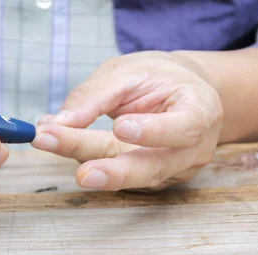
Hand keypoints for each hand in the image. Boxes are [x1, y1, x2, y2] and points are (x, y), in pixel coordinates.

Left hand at [33, 51, 222, 190]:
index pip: (184, 128)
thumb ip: (96, 95)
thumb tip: (58, 122)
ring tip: (56, 150)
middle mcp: (193, 149)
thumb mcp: (129, 71)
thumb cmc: (160, 78)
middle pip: (154, 167)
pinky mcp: (154, 180)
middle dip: (115, 171)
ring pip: (133, 177)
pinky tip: (62, 145)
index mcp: (201, 110)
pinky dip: (93, 164)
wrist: (182, 92)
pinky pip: (123, 178)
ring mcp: (175, 171)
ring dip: (96, 170)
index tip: (120, 127)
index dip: (154, 132)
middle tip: (82, 173)